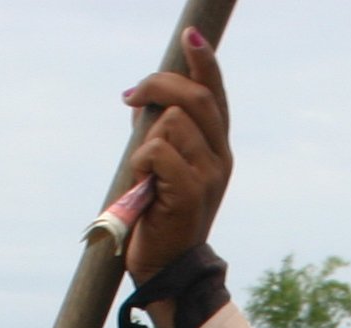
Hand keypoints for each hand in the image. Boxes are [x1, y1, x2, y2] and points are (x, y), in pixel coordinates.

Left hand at [120, 29, 230, 282]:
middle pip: (195, 96)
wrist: (165, 268)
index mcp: (217, 150)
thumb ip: (159, 132)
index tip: (190, 35)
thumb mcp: (161, 166)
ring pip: (170, 122)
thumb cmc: (157, 217)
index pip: (215, 95)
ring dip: (145, 141)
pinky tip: (143, 187)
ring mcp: (209, 175)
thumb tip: (143, 98)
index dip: (204, 61)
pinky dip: (141, 163)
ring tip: (144, 173)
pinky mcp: (191, 191)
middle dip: (158, 85)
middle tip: (130, 97)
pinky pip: (157, 150)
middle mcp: (220, 158)